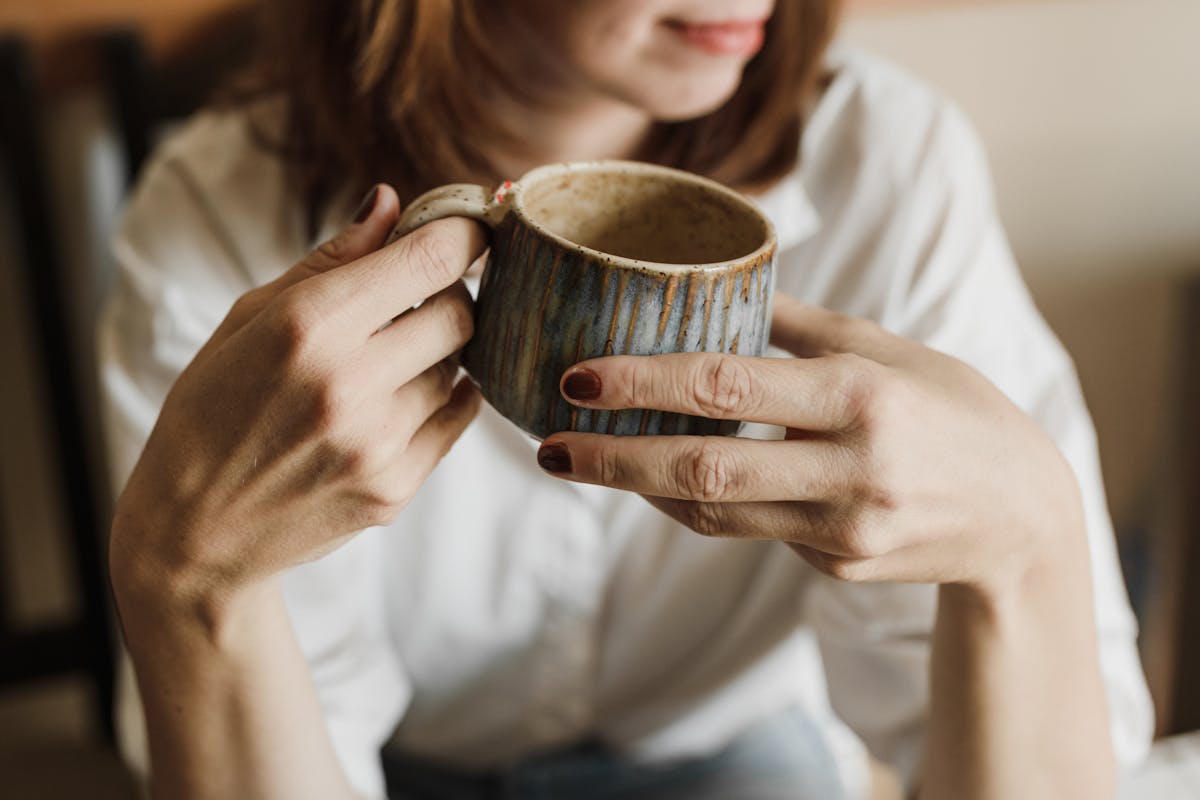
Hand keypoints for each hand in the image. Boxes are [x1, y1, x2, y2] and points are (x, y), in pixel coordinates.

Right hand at [110, 185, 484, 616]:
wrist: (196, 530)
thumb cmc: (212, 409)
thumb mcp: (249, 318)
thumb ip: (329, 259)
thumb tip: (390, 201)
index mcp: (308, 324)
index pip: (430, 259)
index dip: (464, 235)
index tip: (470, 230)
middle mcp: (349, 382)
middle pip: (461, 312)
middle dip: (450, 295)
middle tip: (419, 299)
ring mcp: (378, 442)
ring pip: (461, 367)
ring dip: (439, 353)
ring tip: (388, 361)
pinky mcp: (396, 487)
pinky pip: (458, 418)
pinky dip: (444, 397)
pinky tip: (402, 396)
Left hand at [535, 293, 1085, 594]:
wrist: (1022, 517)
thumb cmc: (952, 410)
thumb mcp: (889, 349)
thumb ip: (801, 325)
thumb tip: (719, 283)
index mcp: (861, 395)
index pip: (730, 386)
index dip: (644, 382)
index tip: (578, 377)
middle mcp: (851, 467)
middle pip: (706, 469)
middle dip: (614, 459)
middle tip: (547, 446)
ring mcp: (843, 529)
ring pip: (715, 513)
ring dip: (640, 488)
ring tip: (581, 460)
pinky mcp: (836, 567)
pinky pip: (749, 532)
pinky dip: (700, 505)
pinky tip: (662, 481)